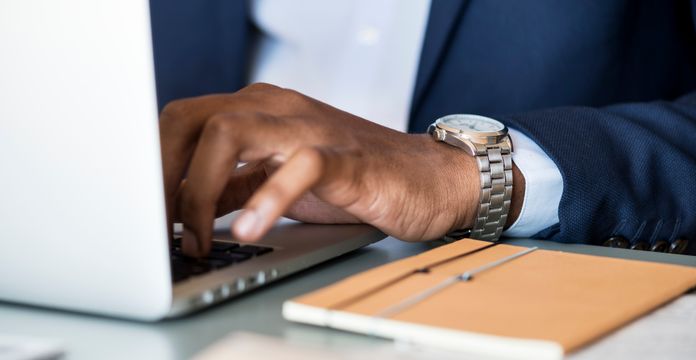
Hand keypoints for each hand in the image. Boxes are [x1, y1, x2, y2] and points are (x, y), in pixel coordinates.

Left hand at [159, 83, 523, 256]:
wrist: (425, 178)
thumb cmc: (353, 180)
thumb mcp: (276, 183)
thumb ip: (231, 187)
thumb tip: (177, 213)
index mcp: (256, 111)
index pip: (180, 123)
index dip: (151, 166)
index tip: (141, 213)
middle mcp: (276, 108)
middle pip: (191, 119)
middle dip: (161, 175)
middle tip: (158, 228)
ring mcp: (309, 128)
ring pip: (230, 133)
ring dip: (199, 189)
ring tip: (197, 239)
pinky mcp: (344, 157)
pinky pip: (298, 167)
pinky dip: (267, 199)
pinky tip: (248, 230)